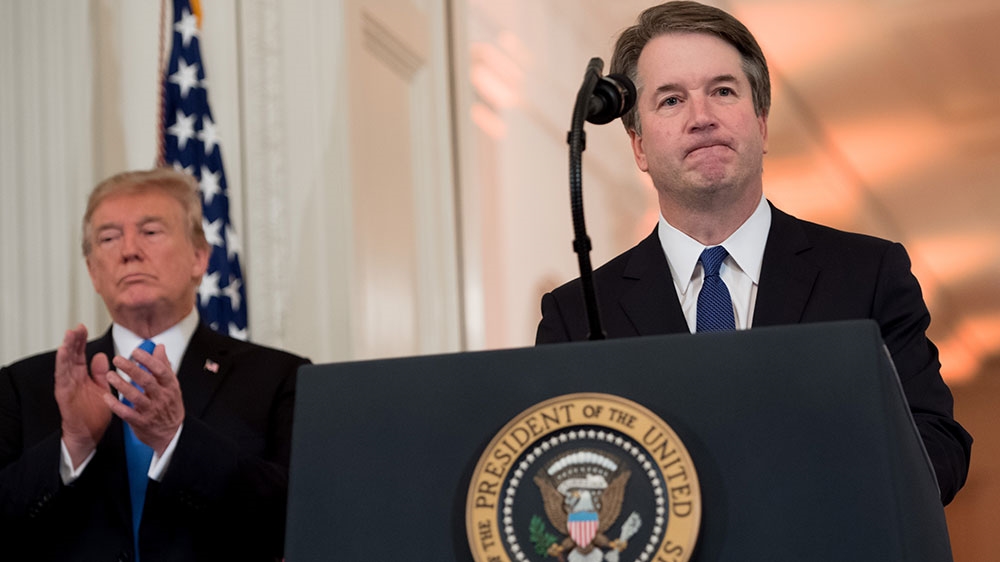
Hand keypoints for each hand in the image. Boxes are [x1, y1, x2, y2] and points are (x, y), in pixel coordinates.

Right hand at [54, 324, 113, 467]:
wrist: (90, 434)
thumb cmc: (95, 413)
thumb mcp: (102, 388)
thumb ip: (101, 373)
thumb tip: (101, 355)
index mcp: (82, 376)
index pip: (79, 354)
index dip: (80, 341)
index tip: (83, 327)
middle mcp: (73, 379)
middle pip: (71, 356)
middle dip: (73, 341)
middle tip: (77, 326)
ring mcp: (67, 387)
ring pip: (64, 365)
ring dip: (66, 350)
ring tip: (68, 336)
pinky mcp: (64, 396)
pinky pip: (62, 378)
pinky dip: (62, 366)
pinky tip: (63, 354)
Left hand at [105, 343, 184, 454]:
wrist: (171, 433)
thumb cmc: (169, 406)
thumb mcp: (171, 385)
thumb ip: (164, 365)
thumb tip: (160, 348)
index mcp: (170, 387)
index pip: (160, 370)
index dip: (148, 360)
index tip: (136, 352)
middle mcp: (161, 398)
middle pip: (146, 381)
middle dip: (131, 369)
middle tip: (117, 359)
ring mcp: (151, 411)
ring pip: (135, 396)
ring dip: (121, 385)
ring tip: (109, 375)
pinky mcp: (141, 422)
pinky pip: (126, 413)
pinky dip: (115, 405)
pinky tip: (106, 396)